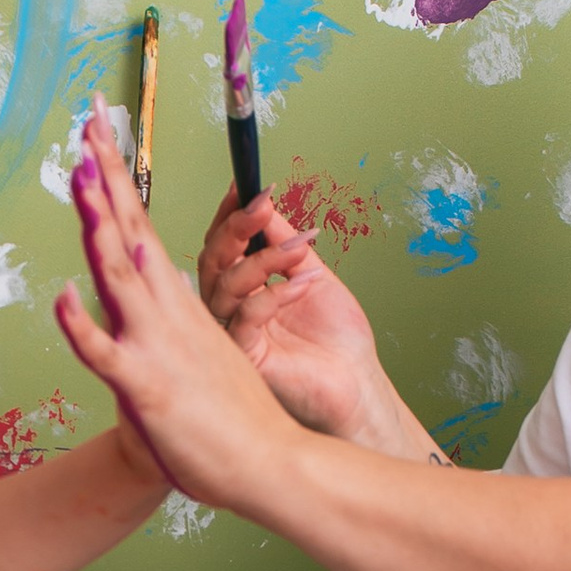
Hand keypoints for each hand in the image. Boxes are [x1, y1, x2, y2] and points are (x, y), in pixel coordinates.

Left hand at [54, 108, 298, 515]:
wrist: (269, 464)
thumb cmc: (228, 416)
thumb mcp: (197, 350)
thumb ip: (171, 314)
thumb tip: (153, 279)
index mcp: (174, 301)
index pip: (138, 224)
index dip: (116, 178)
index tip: (98, 133)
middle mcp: (165, 311)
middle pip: (128, 230)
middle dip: (107, 173)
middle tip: (89, 119)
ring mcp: (155, 345)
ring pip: (118, 274)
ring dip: (97, 224)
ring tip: (79, 173)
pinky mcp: (146, 387)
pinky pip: (105, 352)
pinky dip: (80, 325)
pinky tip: (61, 295)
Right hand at [196, 188, 393, 441]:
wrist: (357, 384)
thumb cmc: (336, 341)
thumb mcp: (312, 274)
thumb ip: (286, 243)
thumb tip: (265, 203)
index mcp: (243, 290)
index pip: (224, 246)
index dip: (231, 214)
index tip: (248, 186)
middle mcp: (230, 310)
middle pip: (213, 261)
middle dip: (236, 228)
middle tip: (262, 205)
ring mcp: (232, 334)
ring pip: (225, 285)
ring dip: (264, 259)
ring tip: (298, 248)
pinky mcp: (244, 357)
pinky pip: (244, 317)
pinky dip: (275, 294)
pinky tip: (304, 284)